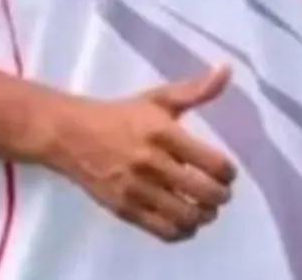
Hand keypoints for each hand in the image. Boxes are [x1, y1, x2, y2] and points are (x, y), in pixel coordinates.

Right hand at [51, 65, 236, 241]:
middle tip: (222, 193)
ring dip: (204, 216)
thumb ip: (197, 89)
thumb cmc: (122, 115)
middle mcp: (153, 163)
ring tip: (207, 209)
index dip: (228, 172)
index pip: (212, 162)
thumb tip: (228, 69)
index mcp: (164, 134)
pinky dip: (182, 231)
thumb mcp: (160, 98)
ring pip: (185, 216)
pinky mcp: (124, 209)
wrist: (73, 136)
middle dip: (220, 196)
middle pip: (203, 192)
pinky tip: (186, 221)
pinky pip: (162, 230)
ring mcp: (137, 190)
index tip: (229, 173)